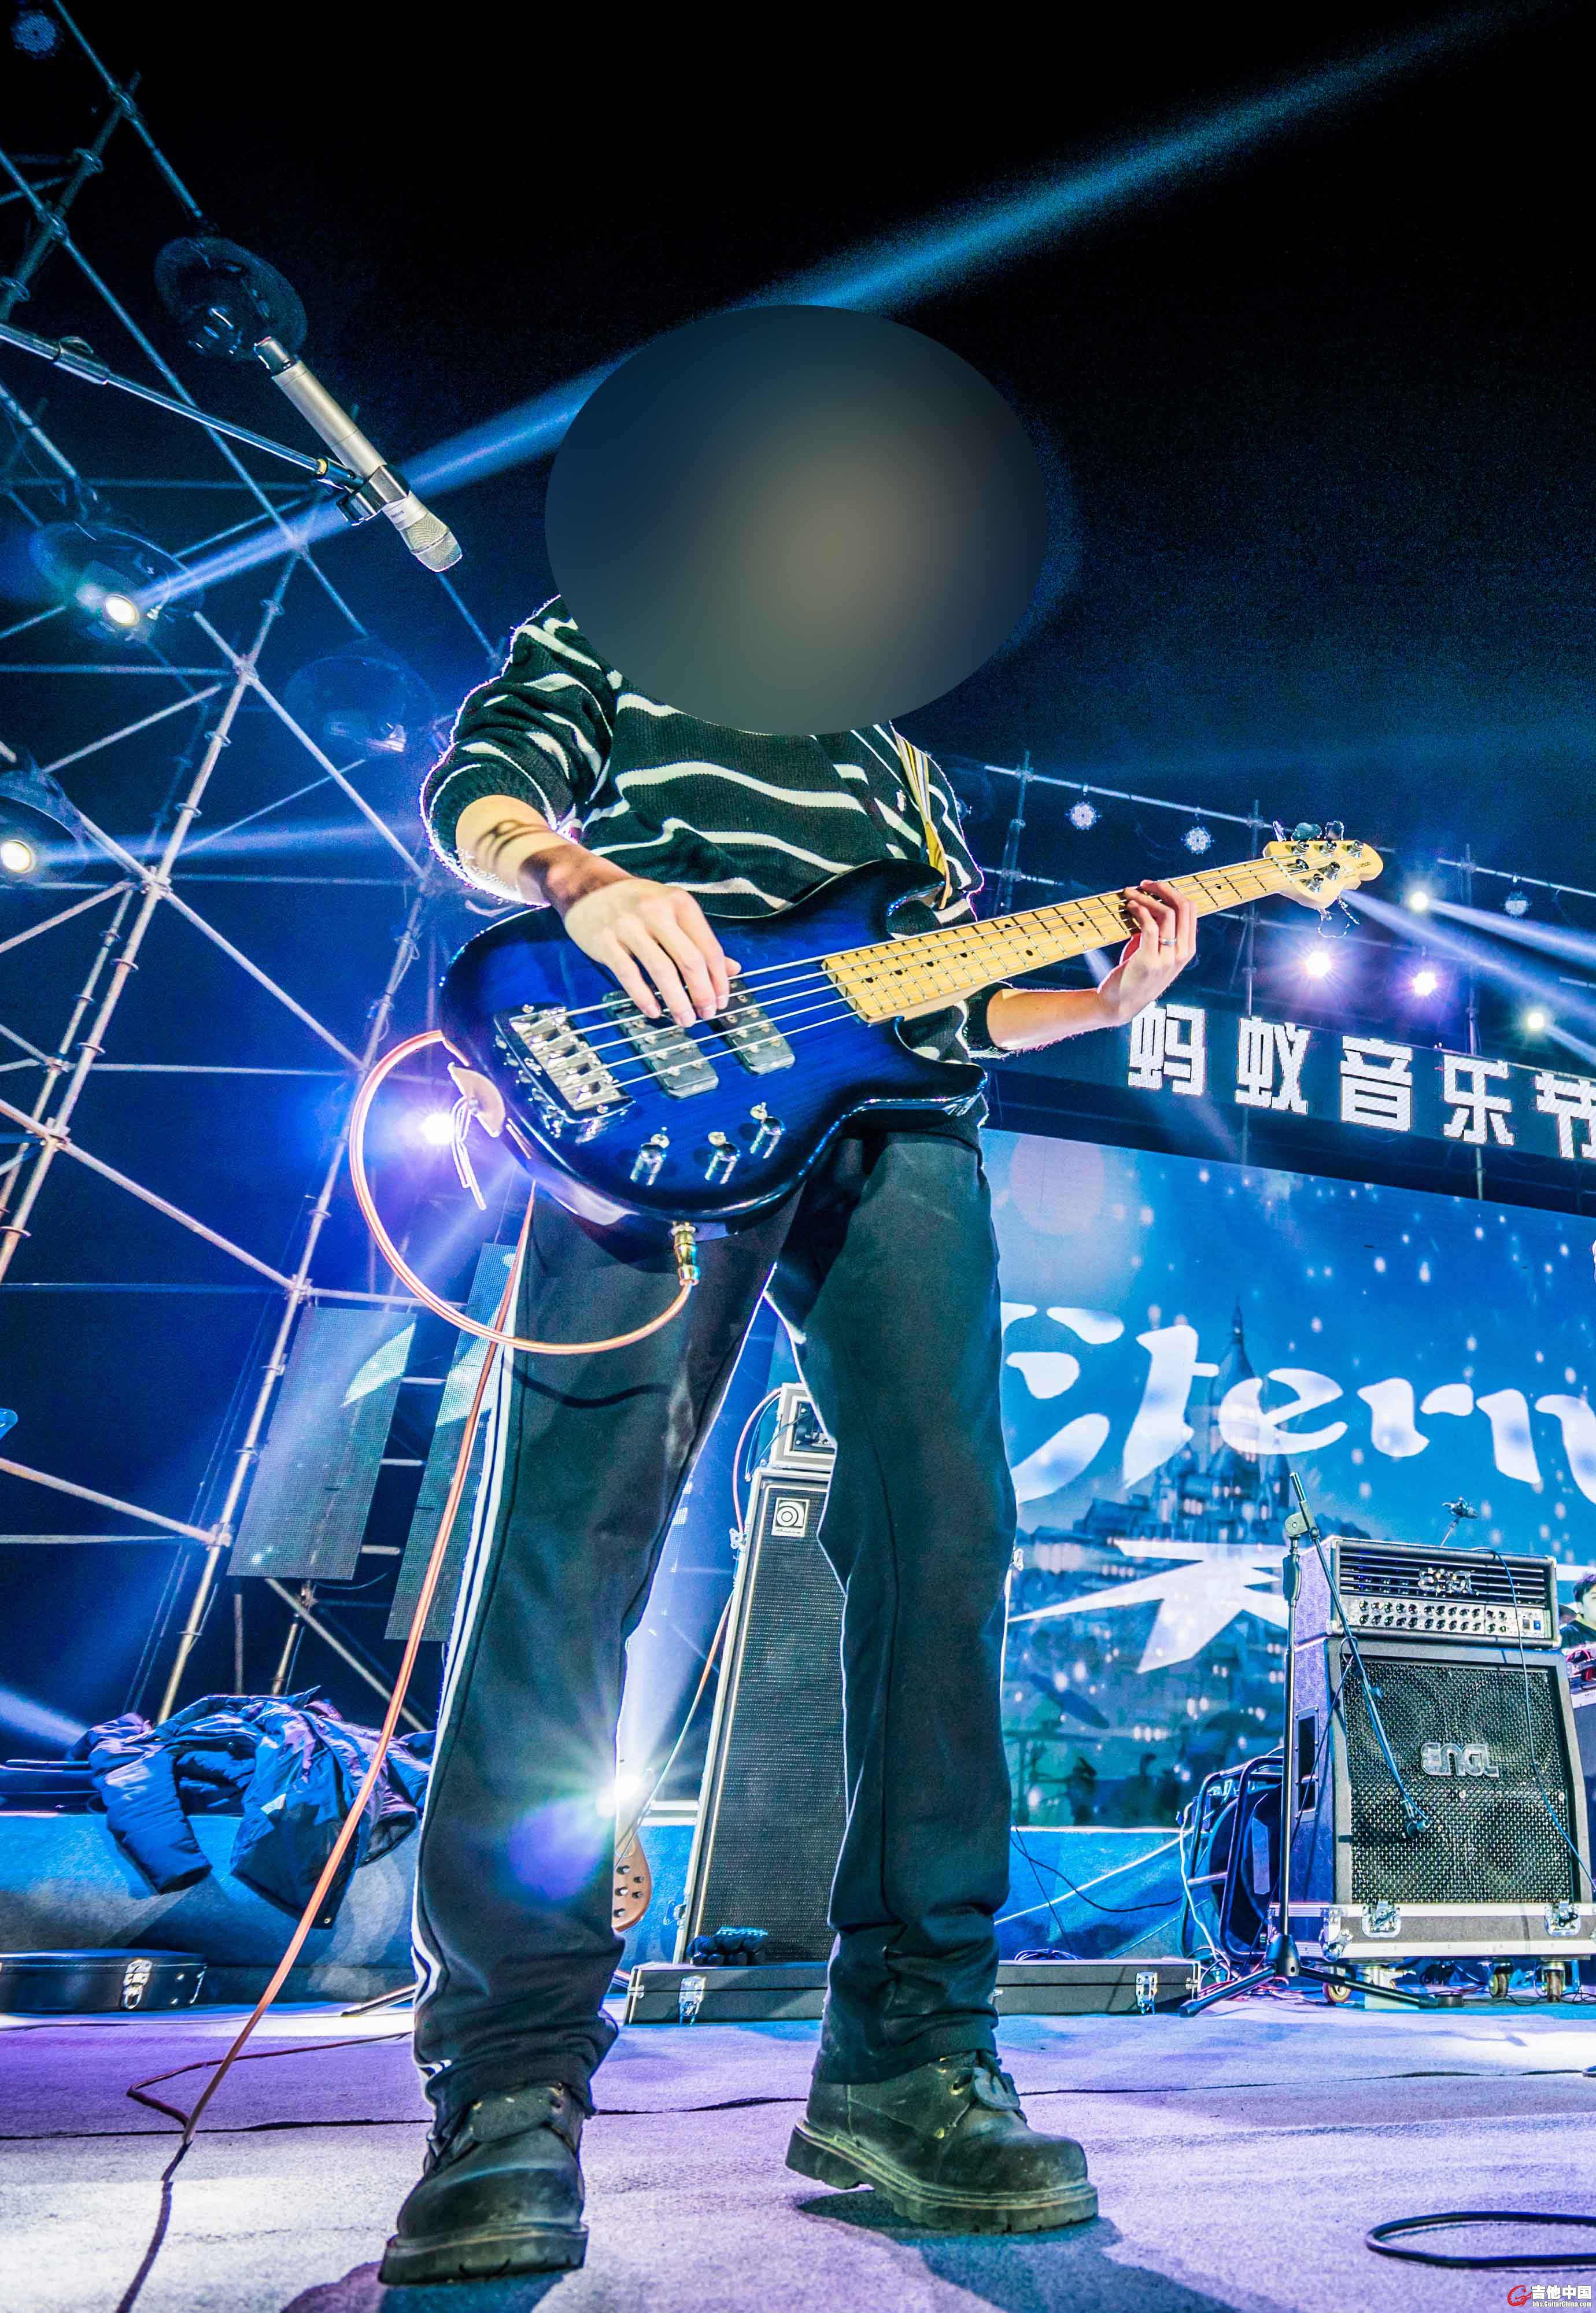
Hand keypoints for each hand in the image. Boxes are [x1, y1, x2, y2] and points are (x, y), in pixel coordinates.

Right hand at [552, 853, 736, 1026]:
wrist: (587, 887)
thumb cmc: (637, 904)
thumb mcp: (672, 912)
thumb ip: (700, 940)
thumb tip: (733, 969)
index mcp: (680, 903)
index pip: (708, 947)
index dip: (719, 979)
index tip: (721, 1001)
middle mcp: (656, 911)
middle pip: (689, 960)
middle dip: (702, 993)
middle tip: (706, 1014)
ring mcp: (629, 925)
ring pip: (662, 971)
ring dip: (677, 1001)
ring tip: (685, 1020)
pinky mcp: (605, 940)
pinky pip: (630, 975)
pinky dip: (644, 997)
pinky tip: (654, 1011)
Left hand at [1096, 880, 1196, 1024]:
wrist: (1121, 1004)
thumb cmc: (1136, 975)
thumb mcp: (1157, 953)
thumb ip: (1161, 932)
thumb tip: (1152, 902)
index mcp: (1188, 949)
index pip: (1191, 909)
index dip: (1173, 892)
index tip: (1154, 886)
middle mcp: (1182, 953)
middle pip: (1183, 907)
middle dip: (1163, 889)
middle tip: (1144, 884)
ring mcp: (1168, 959)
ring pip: (1166, 914)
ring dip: (1146, 898)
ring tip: (1129, 894)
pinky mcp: (1149, 961)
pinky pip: (1149, 926)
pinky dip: (1140, 911)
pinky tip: (1129, 907)